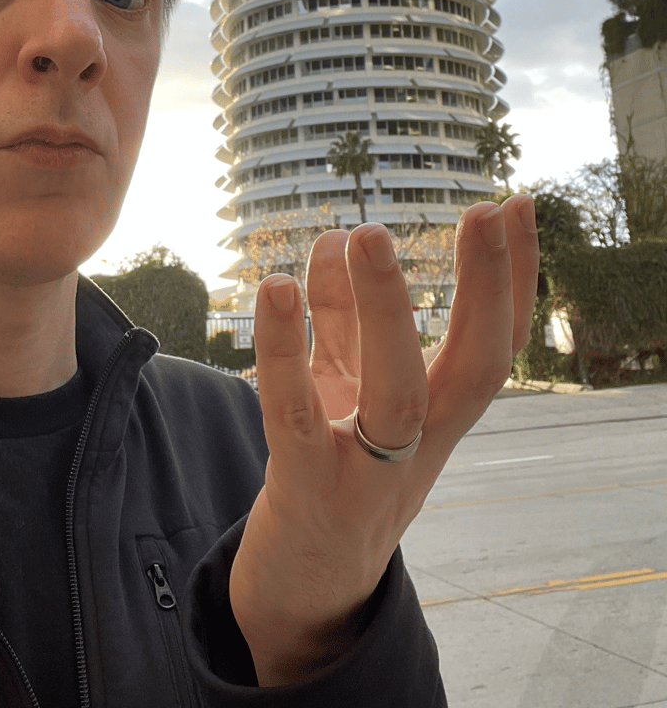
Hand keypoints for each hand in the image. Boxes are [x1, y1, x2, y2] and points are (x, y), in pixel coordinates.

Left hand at [228, 195, 538, 686]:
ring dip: (385, 311)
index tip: (518, 205)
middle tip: (485, 211)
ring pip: (395, 394)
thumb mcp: (346, 389)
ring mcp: (369, 477)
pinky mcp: (307, 492)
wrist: (303, 590)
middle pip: (472, 369)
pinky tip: (276, 290)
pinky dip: (285, 352)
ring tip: (367, 232)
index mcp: (438, 419)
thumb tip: (335, 238)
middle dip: (486, 290)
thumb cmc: (334, 473)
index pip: (494, 343)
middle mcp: (421, 448)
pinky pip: (296, 417)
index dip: (512, 278)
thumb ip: (342, 319)